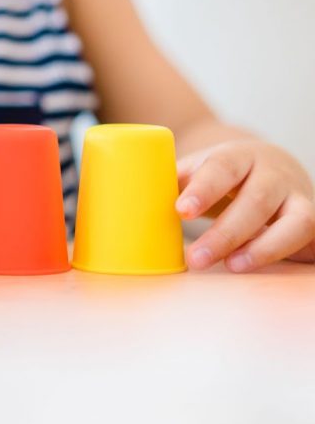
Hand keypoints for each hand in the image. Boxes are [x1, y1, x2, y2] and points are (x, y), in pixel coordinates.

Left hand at [177, 140, 314, 271]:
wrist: (273, 166)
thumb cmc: (226, 173)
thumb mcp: (200, 170)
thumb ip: (174, 182)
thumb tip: (128, 197)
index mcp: (238, 156)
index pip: (222, 168)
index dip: (203, 190)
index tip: (181, 210)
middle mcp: (273, 174)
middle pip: (256, 200)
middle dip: (227, 233)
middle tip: (197, 258)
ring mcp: (299, 198)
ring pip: (293, 222)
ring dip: (263, 248)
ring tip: (234, 267)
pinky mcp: (313, 223)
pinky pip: (308, 238)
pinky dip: (288, 253)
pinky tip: (263, 266)